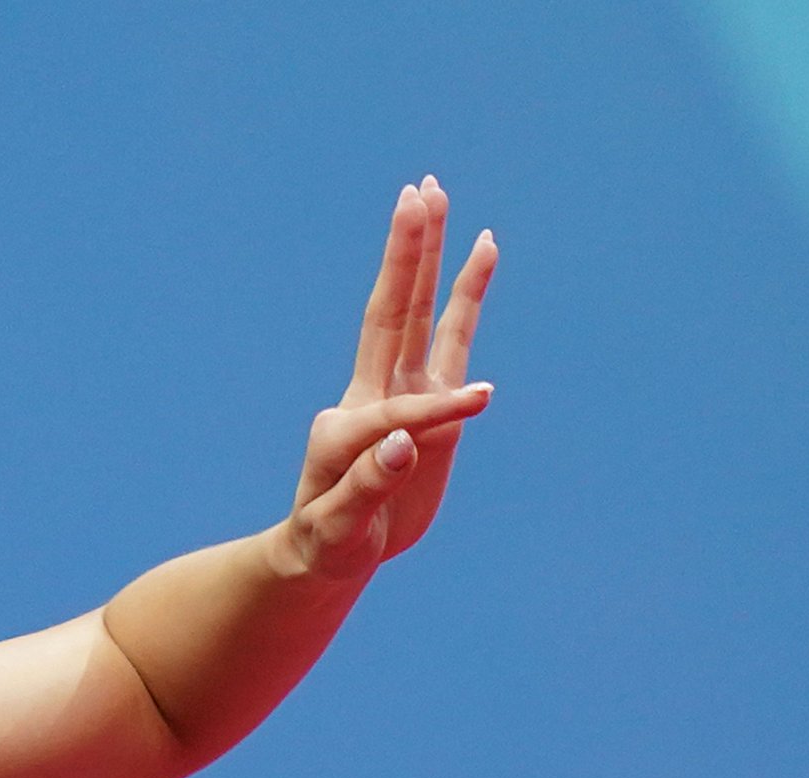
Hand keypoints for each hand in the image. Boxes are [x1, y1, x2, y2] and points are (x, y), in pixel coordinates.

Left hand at [283, 177, 498, 580]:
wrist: (328, 552)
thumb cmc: (326, 545)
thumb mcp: (339, 529)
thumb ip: (367, 487)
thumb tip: (405, 442)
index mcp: (343, 431)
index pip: (395, 413)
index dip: (433, 412)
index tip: (477, 406)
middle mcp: (369, 396)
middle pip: (392, 313)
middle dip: (406, 257)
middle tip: (418, 193)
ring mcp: (401, 392)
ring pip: (419, 311)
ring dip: (429, 255)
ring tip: (437, 194)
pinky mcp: (430, 401)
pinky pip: (454, 335)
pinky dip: (467, 294)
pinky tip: (482, 250)